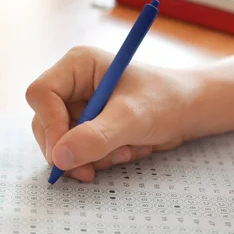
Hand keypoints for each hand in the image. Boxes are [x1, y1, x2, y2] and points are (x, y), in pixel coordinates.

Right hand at [25, 46, 198, 181]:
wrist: (191, 112)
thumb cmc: (167, 101)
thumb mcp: (133, 118)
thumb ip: (96, 137)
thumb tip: (58, 158)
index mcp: (77, 66)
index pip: (41, 94)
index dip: (49, 125)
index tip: (66, 153)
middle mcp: (71, 85)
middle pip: (45, 123)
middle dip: (73, 148)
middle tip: (95, 167)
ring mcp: (77, 107)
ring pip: (60, 143)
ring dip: (91, 157)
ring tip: (126, 151)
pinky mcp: (85, 127)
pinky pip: (75, 152)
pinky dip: (98, 160)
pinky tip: (125, 151)